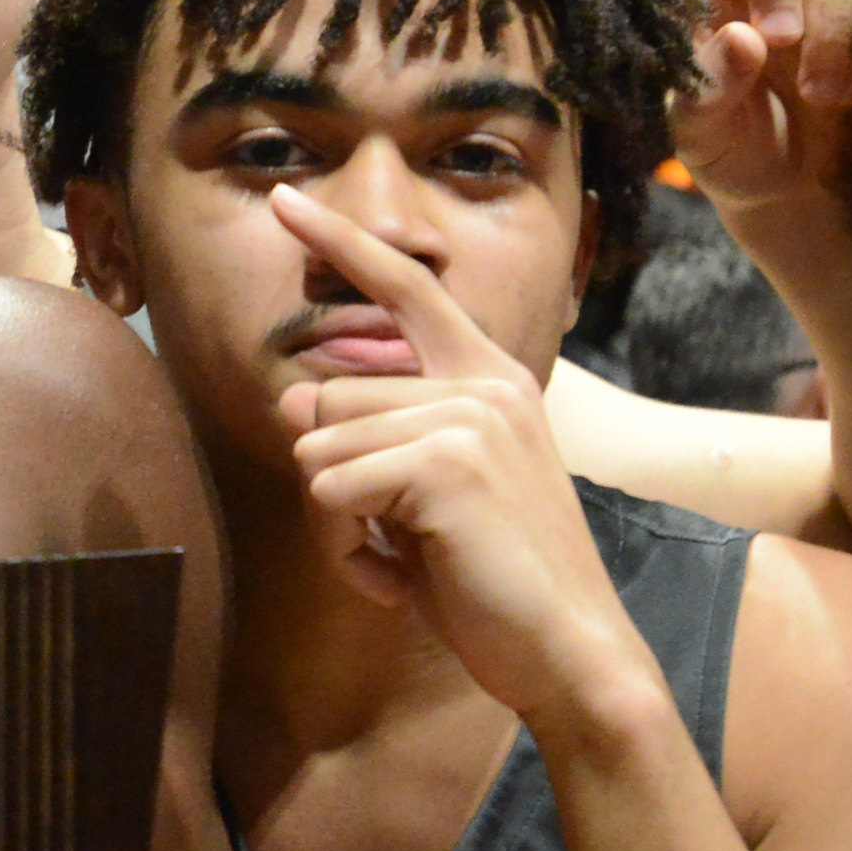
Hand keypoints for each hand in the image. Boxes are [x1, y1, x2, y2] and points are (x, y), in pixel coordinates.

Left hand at [270, 188, 658, 731]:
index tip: (283, 200)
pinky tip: (402, 582)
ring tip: (406, 558)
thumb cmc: (496, 579)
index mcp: (489, 379)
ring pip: (316, 448)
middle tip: (394, 539)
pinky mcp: (444, 465)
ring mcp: (467, 419)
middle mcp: (482, 384)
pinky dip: (347, 554)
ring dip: (337, 524)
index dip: (341, 241)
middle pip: (326, 400)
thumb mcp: (427, 497)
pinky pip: (328, 494)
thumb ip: (374, 440)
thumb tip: (294, 398)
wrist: (568, 650)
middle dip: (333, 483)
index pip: (406, 289)